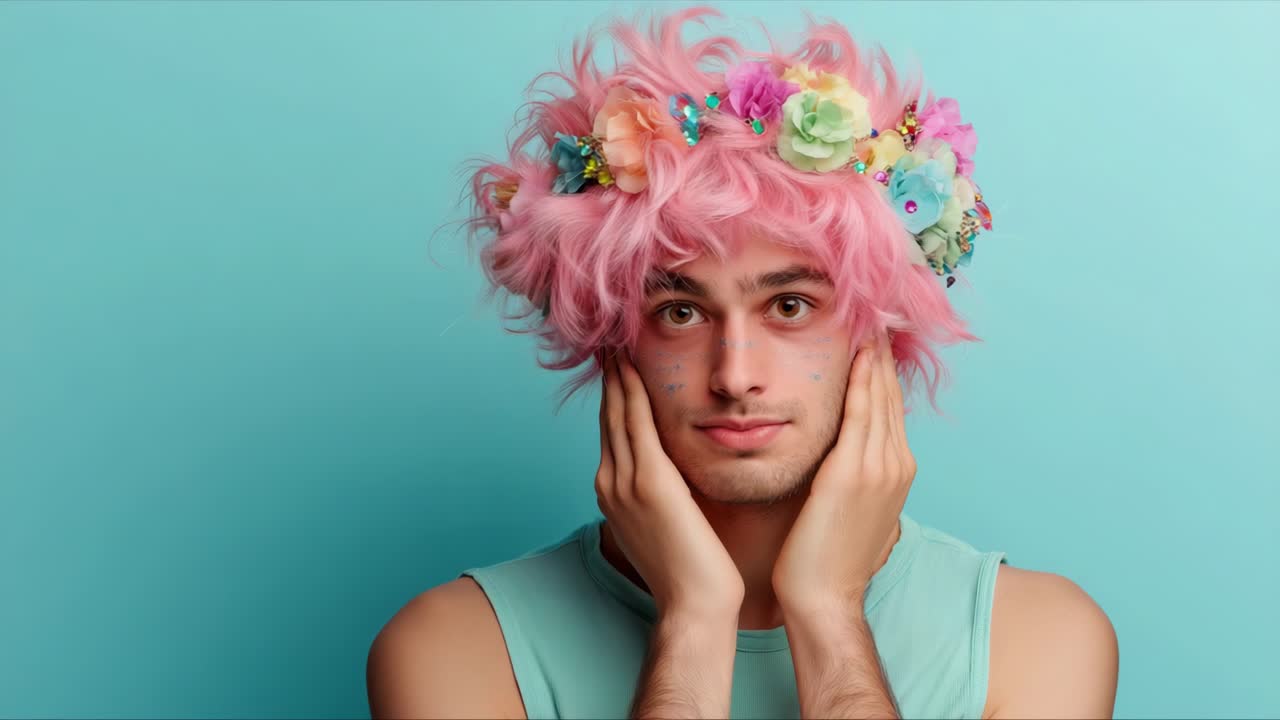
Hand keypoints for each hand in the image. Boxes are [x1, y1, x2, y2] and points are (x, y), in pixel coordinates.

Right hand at [597, 352, 744, 620]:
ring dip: (616, 373)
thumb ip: (665, 491)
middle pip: (608, 415)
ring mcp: (625, 482)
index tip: (617, 361)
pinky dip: (632, 391)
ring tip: (617, 339)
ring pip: (618, 413)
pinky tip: (633, 364)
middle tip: (609, 336)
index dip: (613, 392)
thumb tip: (676, 471)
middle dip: (609, 375)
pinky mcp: (650, 483)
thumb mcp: (669, 522)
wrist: (694, 606)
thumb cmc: (692, 570)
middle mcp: (611, 483)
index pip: (612, 430)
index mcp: (614, 492)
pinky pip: (637, 424)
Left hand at [771, 331, 915, 613]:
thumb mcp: (851, 514)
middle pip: (891, 394)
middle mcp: (896, 465)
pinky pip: (862, 413)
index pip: (891, 407)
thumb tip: (849, 469)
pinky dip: (863, 379)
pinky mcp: (853, 474)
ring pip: (880, 396)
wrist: (822, 598)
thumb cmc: (825, 561)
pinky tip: (857, 351)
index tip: (873, 335)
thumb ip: (857, 484)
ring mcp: (879, 468)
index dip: (884, 369)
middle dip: (883, 352)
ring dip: (875, 354)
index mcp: (896, 473)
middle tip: (874, 310)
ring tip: (868, 317)